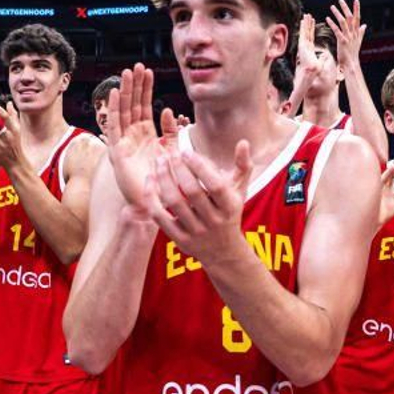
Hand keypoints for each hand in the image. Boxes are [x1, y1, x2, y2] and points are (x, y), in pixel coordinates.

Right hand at [104, 64, 179, 205]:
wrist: (155, 206)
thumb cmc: (163, 183)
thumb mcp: (171, 152)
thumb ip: (171, 133)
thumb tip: (169, 112)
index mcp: (145, 136)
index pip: (144, 106)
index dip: (145, 89)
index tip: (148, 71)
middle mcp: (131, 137)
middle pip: (131, 105)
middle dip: (134, 85)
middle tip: (137, 66)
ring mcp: (122, 144)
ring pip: (121, 112)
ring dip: (123, 92)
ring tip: (126, 73)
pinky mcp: (116, 153)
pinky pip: (113, 128)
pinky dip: (112, 111)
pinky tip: (113, 94)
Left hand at [146, 140, 252, 264]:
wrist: (224, 252)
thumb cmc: (230, 213)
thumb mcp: (240, 191)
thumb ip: (243, 166)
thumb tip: (243, 141)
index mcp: (230, 207)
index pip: (215, 185)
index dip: (199, 167)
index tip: (186, 151)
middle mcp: (214, 221)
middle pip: (192, 192)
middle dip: (178, 169)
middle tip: (169, 153)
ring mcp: (196, 232)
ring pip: (174, 202)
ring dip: (163, 179)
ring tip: (159, 162)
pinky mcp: (180, 240)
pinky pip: (160, 217)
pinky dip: (152, 198)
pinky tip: (150, 180)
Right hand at [294, 13, 335, 90]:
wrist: (311, 72)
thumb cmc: (315, 70)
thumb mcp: (320, 62)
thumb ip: (322, 58)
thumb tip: (326, 56)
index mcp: (309, 49)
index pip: (311, 36)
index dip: (311, 29)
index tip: (312, 21)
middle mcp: (305, 46)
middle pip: (307, 32)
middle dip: (307, 24)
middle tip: (308, 16)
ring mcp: (303, 44)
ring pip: (305, 31)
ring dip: (305, 23)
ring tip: (306, 15)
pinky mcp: (302, 44)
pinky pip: (303, 33)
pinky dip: (303, 27)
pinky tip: (303, 21)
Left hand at [326, 0, 365, 71]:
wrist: (351, 64)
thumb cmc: (353, 53)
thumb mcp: (358, 41)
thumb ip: (361, 32)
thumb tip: (364, 25)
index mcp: (356, 32)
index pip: (357, 18)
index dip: (357, 9)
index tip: (356, 1)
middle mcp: (353, 33)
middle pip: (350, 17)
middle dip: (346, 8)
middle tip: (340, 0)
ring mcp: (348, 37)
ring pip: (343, 22)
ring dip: (337, 13)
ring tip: (332, 7)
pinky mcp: (342, 41)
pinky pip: (337, 30)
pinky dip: (332, 23)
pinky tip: (327, 18)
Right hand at [377, 158, 393, 223]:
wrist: (376, 224)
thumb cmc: (386, 212)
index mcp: (386, 185)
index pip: (393, 173)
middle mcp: (379, 185)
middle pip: (388, 173)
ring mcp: (374, 189)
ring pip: (380, 177)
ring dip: (389, 172)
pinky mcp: (370, 195)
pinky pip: (373, 185)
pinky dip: (377, 179)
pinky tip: (385, 175)